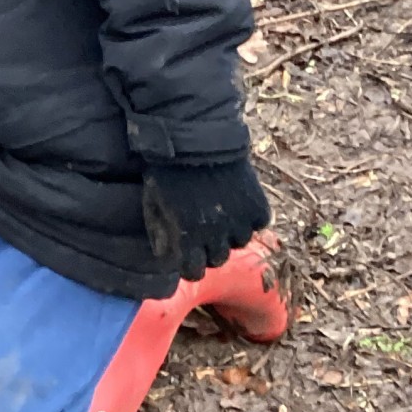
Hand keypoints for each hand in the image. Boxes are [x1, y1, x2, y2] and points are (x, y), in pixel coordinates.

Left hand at [141, 155, 270, 282]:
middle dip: (209, 248)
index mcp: (187, 237)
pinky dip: (250, 216)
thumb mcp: (152, 203)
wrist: (196, 139)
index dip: (190, 265)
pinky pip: (258, 223)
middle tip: (204, 230)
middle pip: (218, 259)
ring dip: (231, 232)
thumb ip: (158, 232)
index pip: (194, 272)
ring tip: (222, 212)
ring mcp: (239, 221)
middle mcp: (215, 235)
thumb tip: (166, 256)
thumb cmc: (168, 171)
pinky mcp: (257, 206)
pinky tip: (238, 201)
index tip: (189, 255)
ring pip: (240, 242)